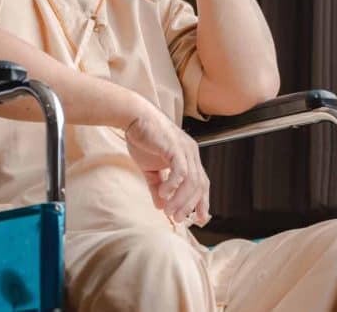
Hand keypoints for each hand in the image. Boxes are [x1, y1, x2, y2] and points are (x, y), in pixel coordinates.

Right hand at [124, 107, 210, 225]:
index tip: (198, 218)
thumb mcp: (150, 169)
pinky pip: (180, 171)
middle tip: (178, 219)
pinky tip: (163, 194)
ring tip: (169, 212)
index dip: (202, 201)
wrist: (134, 117)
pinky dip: (173, 185)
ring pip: (191, 181)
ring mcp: (185, 150)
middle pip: (200, 185)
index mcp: (189, 157)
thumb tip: (160, 206)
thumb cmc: (144, 139)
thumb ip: (157, 187)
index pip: (202, 183)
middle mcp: (192, 154)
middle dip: (190, 205)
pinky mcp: (175, 147)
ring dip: (181, 200)